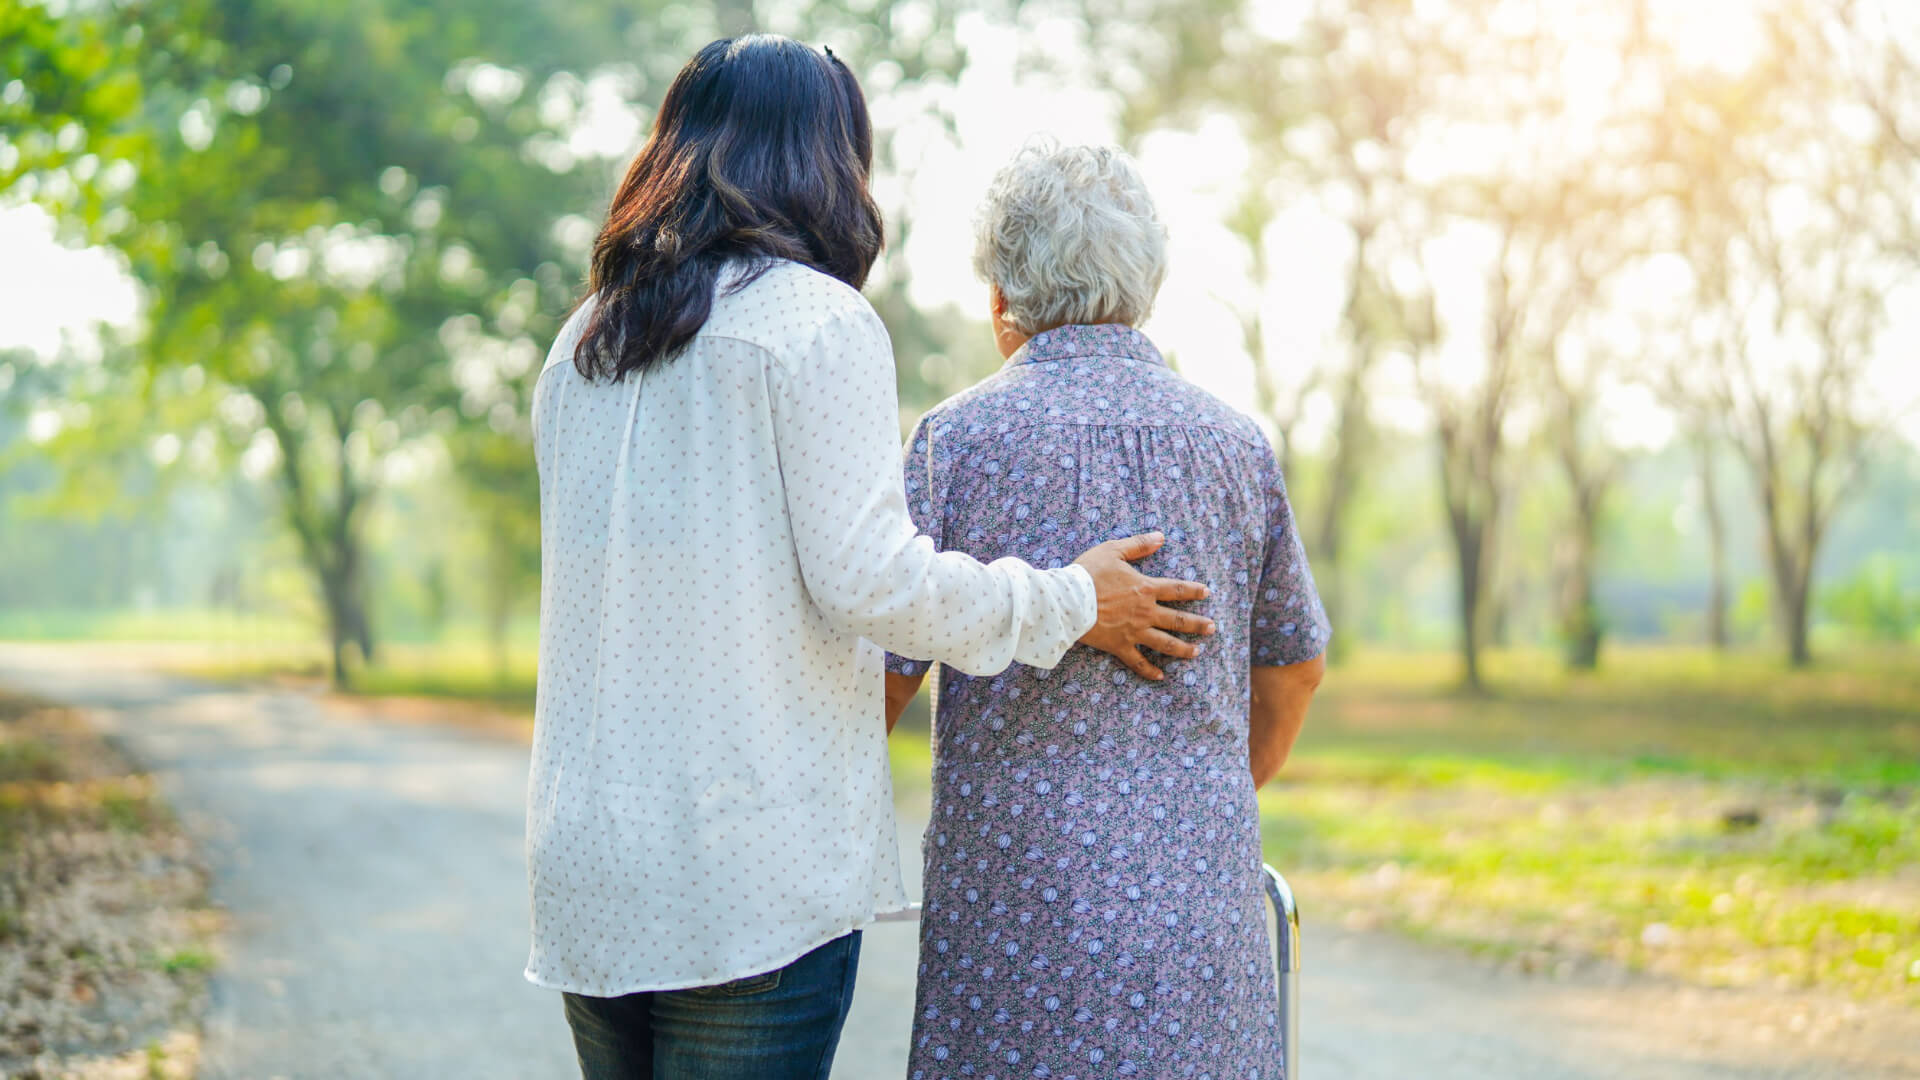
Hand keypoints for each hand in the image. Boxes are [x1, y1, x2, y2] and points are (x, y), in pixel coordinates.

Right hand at [1072, 532, 1214, 680]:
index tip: (1207, 593)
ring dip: (1183, 649)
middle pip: (1178, 620)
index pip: (1176, 590)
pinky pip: (1138, 662)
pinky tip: (1161, 676)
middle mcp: (1145, 612)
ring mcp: (1134, 631)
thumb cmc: (1088, 573)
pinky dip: (1149, 670)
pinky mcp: (1119, 646)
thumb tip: (1160, 536)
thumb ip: (1138, 544)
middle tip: (1212, 628)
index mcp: (1145, 589)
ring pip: (1165, 643)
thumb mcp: (1113, 550)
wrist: (1068, 600)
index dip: (1194, 591)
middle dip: (1198, 624)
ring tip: (1197, 652)